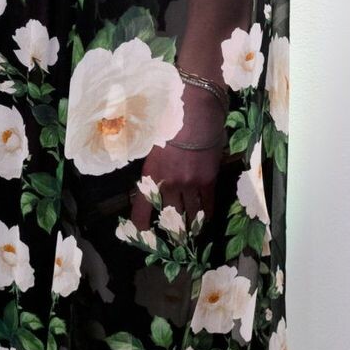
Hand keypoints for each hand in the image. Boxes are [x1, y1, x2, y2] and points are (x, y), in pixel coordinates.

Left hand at [130, 85, 225, 226]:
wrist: (195, 112)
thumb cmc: (169, 122)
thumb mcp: (152, 146)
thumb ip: (154, 167)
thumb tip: (153, 182)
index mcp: (151, 174)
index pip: (143, 206)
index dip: (141, 222)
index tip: (142, 231)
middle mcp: (169, 183)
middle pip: (170, 215)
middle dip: (172, 229)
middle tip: (173, 237)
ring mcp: (190, 183)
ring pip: (191, 213)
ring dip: (191, 225)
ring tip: (191, 233)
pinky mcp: (208, 180)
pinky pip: (208, 203)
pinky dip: (206, 213)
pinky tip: (205, 219)